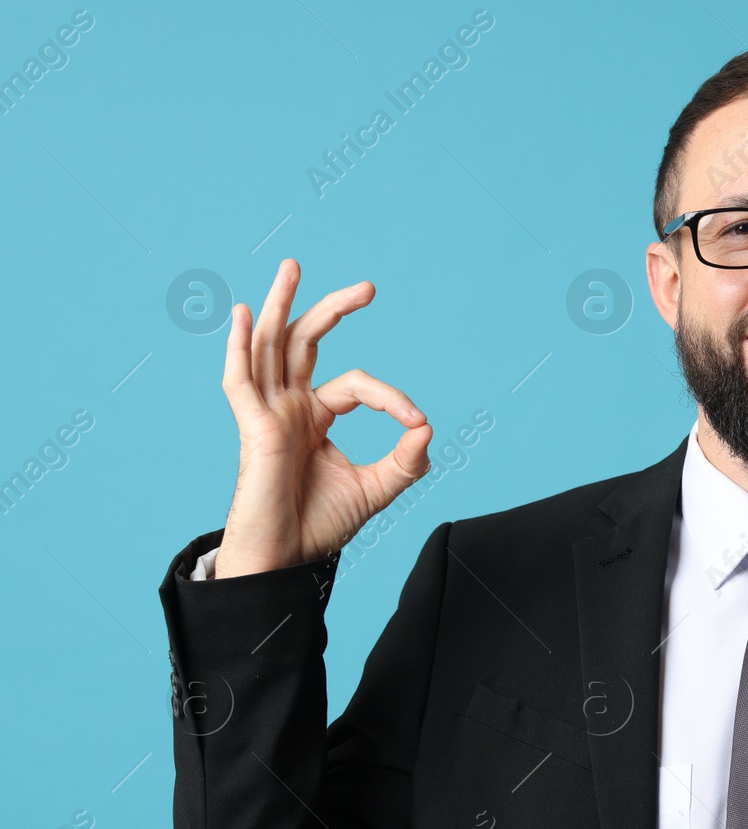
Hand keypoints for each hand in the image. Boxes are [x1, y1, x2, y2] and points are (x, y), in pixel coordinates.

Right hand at [212, 258, 431, 577]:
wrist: (285, 562)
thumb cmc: (318, 526)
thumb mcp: (375, 490)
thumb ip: (405, 462)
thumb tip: (428, 428)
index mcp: (315, 418)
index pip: (355, 385)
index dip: (391, 397)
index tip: (417, 421)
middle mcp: (288, 408)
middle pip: (303, 343)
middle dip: (332, 309)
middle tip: (369, 288)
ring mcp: (267, 415)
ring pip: (270, 347)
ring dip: (280, 304)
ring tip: (293, 265)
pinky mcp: (252, 430)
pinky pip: (239, 382)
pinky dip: (238, 347)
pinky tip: (241, 314)